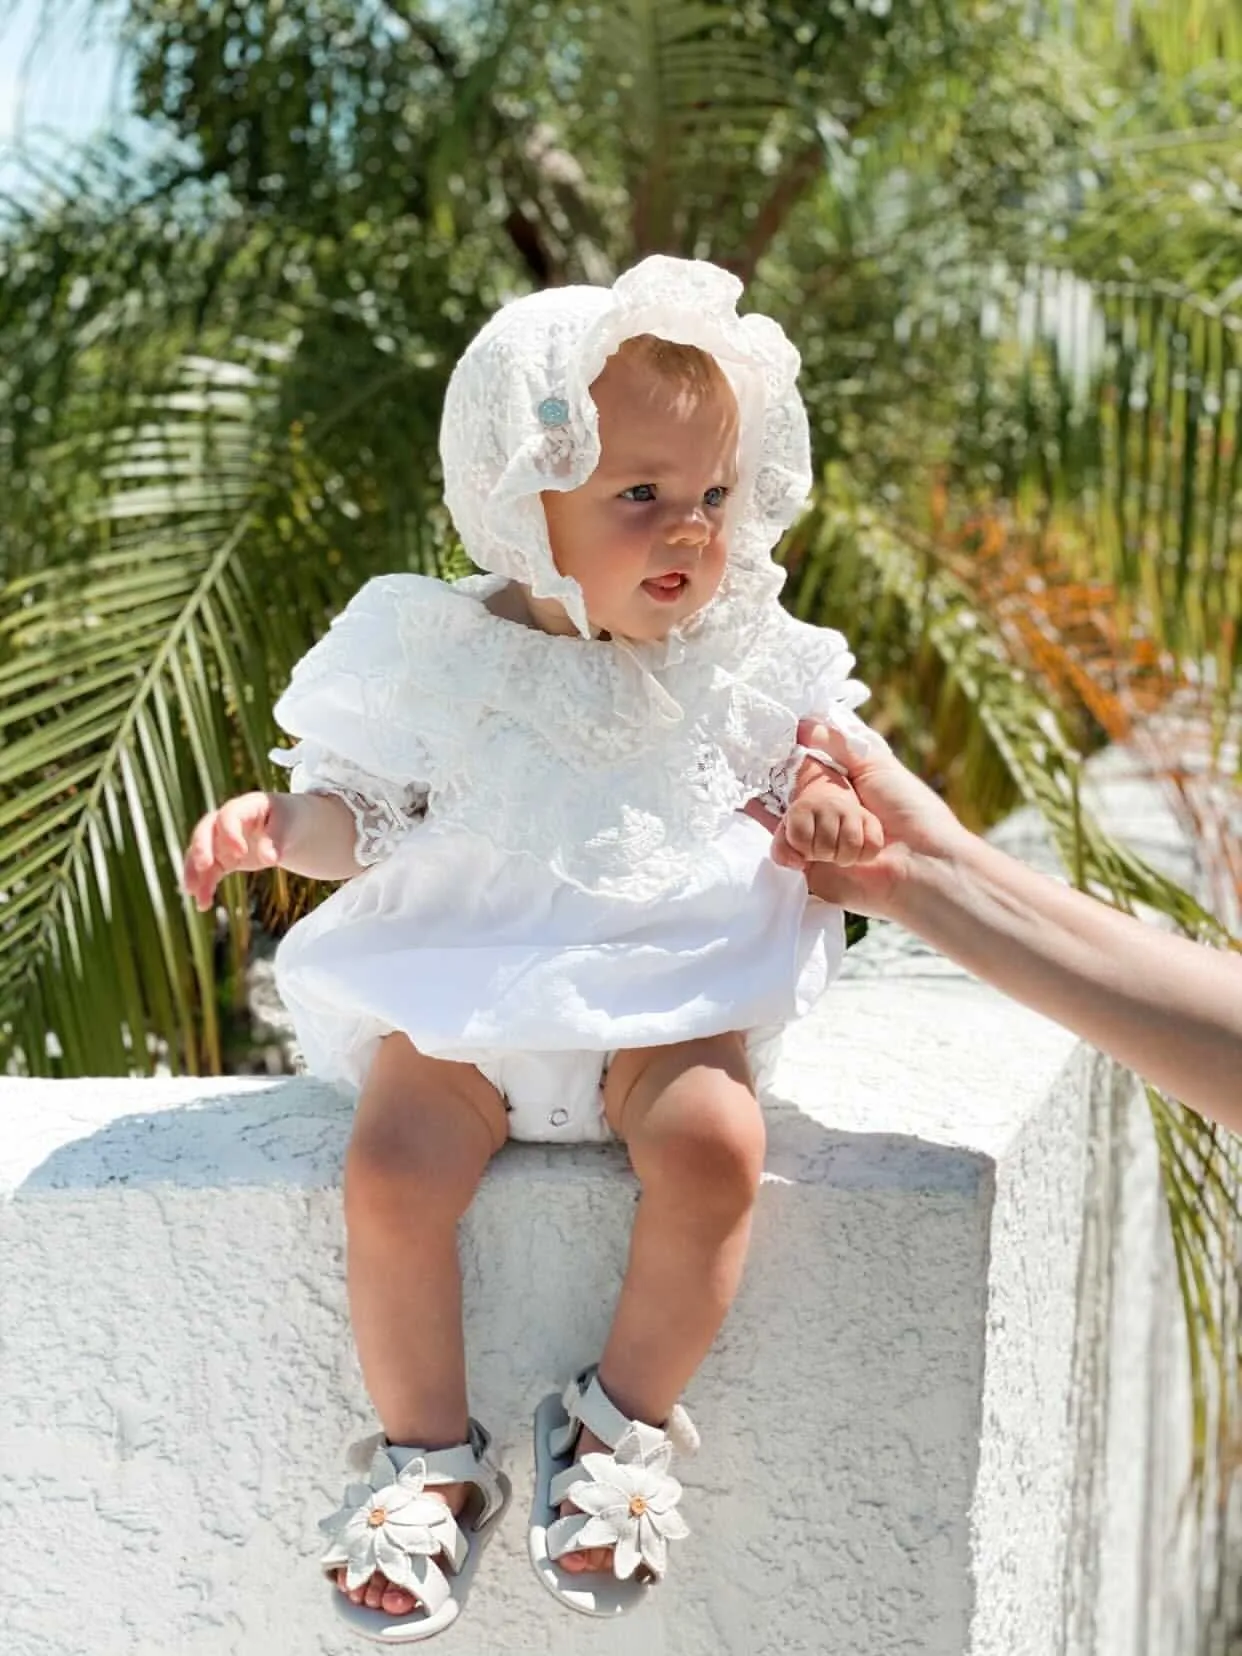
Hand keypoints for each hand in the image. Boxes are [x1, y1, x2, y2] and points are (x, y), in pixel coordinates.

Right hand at [182, 792, 282, 912]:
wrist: (289, 826)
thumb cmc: (289, 821)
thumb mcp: (288, 826)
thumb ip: (276, 840)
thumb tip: (270, 859)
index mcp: (246, 806)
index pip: (229, 814)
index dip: (231, 832)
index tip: (241, 853)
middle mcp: (227, 820)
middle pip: (205, 830)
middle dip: (201, 847)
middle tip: (203, 865)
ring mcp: (222, 839)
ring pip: (201, 853)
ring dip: (196, 874)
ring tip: (198, 897)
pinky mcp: (223, 858)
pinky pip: (208, 871)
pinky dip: (204, 886)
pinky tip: (203, 904)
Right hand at [750, 719, 969, 918]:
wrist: (923, 863)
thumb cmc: (909, 810)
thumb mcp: (877, 764)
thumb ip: (838, 742)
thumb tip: (800, 724)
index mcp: (840, 788)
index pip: (801, 771)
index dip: (792, 767)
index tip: (779, 758)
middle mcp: (825, 815)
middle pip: (793, 796)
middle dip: (825, 804)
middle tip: (855, 812)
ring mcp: (816, 842)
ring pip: (794, 823)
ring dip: (828, 834)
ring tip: (855, 848)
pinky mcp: (810, 870)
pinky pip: (784, 850)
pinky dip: (796, 850)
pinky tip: (805, 857)